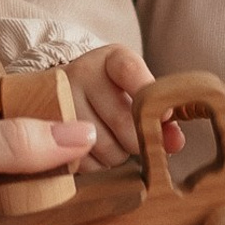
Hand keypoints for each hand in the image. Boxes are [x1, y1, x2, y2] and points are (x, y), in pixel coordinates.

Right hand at [60, 45, 171, 165]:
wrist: (63, 96)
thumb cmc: (112, 95)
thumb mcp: (137, 92)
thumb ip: (160, 115)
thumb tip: (176, 142)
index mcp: (109, 60)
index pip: (130, 70)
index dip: (149, 94)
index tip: (166, 116)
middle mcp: (79, 75)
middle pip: (123, 120)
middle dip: (137, 140)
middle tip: (136, 140)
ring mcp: (59, 103)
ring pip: (105, 147)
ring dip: (117, 155)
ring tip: (113, 143)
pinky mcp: (49, 132)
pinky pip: (84, 162)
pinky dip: (97, 165)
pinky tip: (94, 151)